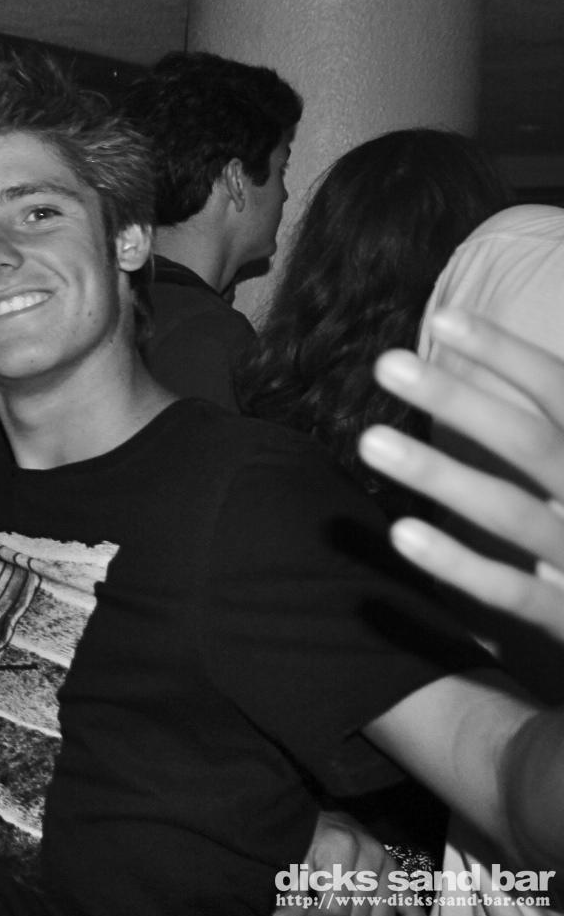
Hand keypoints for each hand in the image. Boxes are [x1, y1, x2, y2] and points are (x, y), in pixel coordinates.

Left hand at [268, 809, 425, 915]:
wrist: (326, 821)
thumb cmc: (308, 842)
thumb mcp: (295, 864)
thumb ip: (292, 896)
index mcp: (340, 846)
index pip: (336, 907)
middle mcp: (370, 853)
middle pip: (359, 914)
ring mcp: (388, 863)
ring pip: (381, 915)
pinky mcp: (397, 872)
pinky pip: (410, 902)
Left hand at [360, 309, 563, 644]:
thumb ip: (555, 435)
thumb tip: (496, 366)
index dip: (510, 357)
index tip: (444, 319)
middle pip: (535, 444)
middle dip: (462, 401)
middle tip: (386, 361)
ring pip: (514, 516)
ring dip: (441, 476)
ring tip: (370, 440)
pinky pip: (517, 596)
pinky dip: (461, 566)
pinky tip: (401, 534)